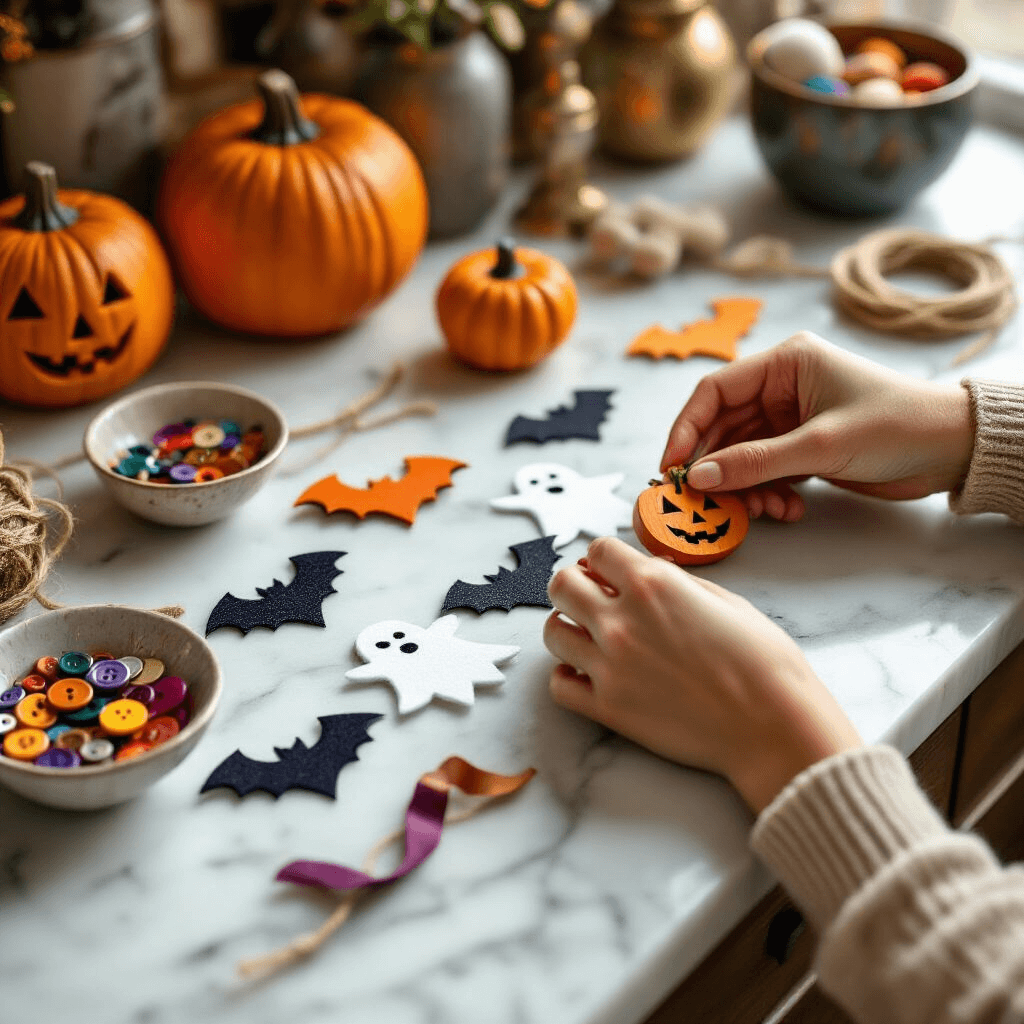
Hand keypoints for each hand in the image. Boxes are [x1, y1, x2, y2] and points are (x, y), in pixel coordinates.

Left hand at [544, 537, 862, 814]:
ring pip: (553, 632)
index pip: (596, 551)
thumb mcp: (724, 599)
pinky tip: (586, 673)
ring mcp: (609, 664)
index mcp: (652, 583)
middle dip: (574, 586)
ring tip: (586, 636)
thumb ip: (675, 583)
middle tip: (590, 598)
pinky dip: (566, 676)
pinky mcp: (607, 708)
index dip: (603, 559)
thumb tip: (648, 576)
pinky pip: (558, 685)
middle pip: (561, 585)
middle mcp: (621, 619)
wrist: (773, 724)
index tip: (609, 571)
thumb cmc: (762, 661)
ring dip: (567, 628)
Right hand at [660, 331, 974, 521]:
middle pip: (723, 428)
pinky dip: (767, 493)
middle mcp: (782, 387)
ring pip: (741, 456)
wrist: (953, 450)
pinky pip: (765, 471)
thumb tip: (698, 477)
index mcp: (785, 363)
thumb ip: (754, 461)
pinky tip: (786, 510)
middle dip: (715, 467)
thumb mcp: (819, 444)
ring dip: (744, 488)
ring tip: (762, 511)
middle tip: (702, 501)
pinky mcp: (802, 448)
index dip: (686, 428)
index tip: (671, 466)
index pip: (714, 391)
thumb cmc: (896, 425)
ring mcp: (791, 419)